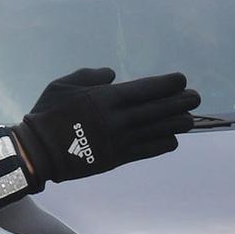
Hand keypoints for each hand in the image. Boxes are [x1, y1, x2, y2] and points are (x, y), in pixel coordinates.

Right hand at [11, 69, 198, 186]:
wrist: (39, 152)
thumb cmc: (48, 113)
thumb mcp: (64, 84)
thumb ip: (91, 75)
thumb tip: (112, 75)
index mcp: (107, 98)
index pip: (148, 89)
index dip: (169, 84)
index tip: (181, 80)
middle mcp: (119, 119)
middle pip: (160, 109)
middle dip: (181, 102)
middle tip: (195, 97)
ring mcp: (120, 141)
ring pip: (159, 130)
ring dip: (177, 123)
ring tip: (188, 118)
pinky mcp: (118, 158)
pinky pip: (148, 151)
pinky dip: (163, 144)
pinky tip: (172, 139)